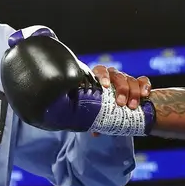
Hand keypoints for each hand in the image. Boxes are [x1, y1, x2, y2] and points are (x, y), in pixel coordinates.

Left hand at [0, 27, 153, 135]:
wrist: (114, 113)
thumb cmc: (91, 110)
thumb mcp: (77, 109)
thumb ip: (66, 110)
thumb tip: (39, 115)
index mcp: (94, 79)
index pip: (97, 70)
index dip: (100, 77)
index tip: (100, 88)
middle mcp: (109, 78)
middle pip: (115, 74)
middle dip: (119, 87)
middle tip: (119, 103)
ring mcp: (124, 82)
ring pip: (130, 78)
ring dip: (132, 91)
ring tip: (130, 106)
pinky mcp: (138, 88)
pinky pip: (143, 81)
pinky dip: (145, 86)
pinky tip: (146, 95)